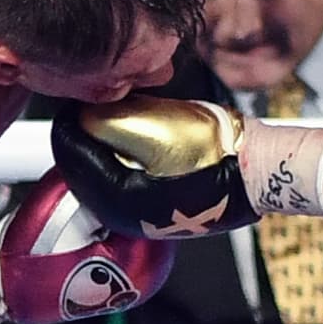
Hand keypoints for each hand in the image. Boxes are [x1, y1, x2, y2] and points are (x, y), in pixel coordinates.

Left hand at [50, 94, 322, 239]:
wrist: (256, 172)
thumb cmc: (214, 153)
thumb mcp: (157, 128)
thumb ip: (111, 122)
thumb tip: (82, 115)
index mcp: (116, 199)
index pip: (72, 156)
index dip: (66, 124)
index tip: (68, 103)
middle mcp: (122, 217)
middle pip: (79, 171)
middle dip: (78, 140)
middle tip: (80, 110)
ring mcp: (139, 220)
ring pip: (97, 180)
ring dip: (94, 152)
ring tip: (99, 122)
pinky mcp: (155, 215)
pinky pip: (118, 187)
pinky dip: (112, 164)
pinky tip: (123, 143)